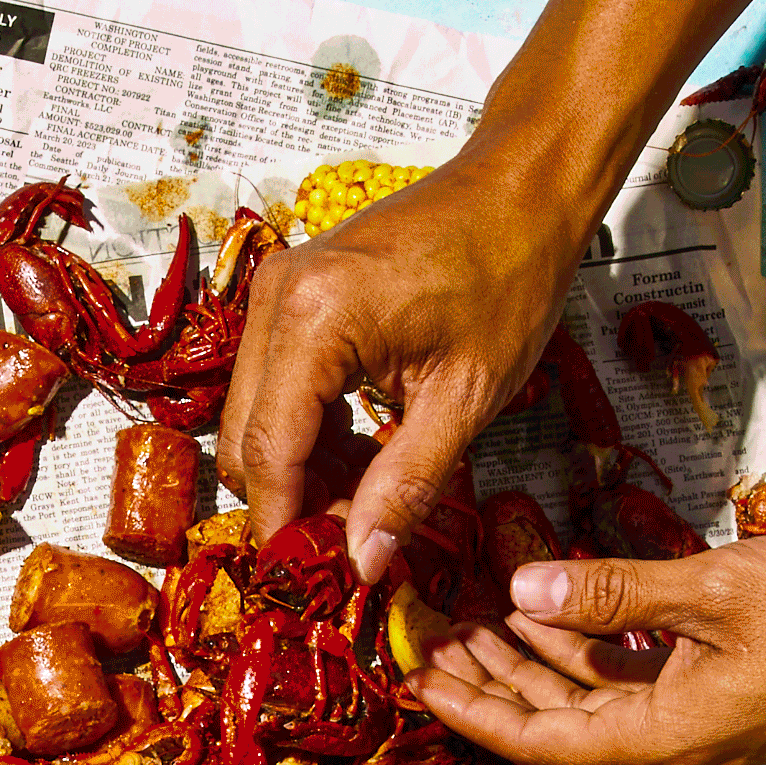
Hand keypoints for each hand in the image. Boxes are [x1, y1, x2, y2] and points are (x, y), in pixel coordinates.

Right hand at [219, 139, 595, 579]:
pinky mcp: (292, 292)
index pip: (268, 454)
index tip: (310, 578)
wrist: (522, 185)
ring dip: (298, 469)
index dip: (283, 526)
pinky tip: (360, 451)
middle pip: (243, 440)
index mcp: (316, 320)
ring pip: (253, 418)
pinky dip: (306, 431)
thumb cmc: (511, 273)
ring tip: (366, 495)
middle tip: (350, 541)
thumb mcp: (467, 399)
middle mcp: (277, 298)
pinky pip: (273, 385)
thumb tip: (362, 564)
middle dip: (289, 501)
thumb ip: (405, 487)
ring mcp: (278, 290)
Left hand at [412, 535, 765, 764]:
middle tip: (421, 637)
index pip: (538, 741)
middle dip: (484, 682)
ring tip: (464, 618)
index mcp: (665, 740)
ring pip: (586, 700)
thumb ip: (617, 592)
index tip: (413, 677)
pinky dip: (581, 647)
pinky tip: (544, 608)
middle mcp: (671, 746)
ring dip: (527, 662)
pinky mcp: (717, 697)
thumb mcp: (720, 588)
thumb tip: (523, 590)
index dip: (471, 710)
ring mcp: (696, 724)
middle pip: (551, 725)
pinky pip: (627, 681)